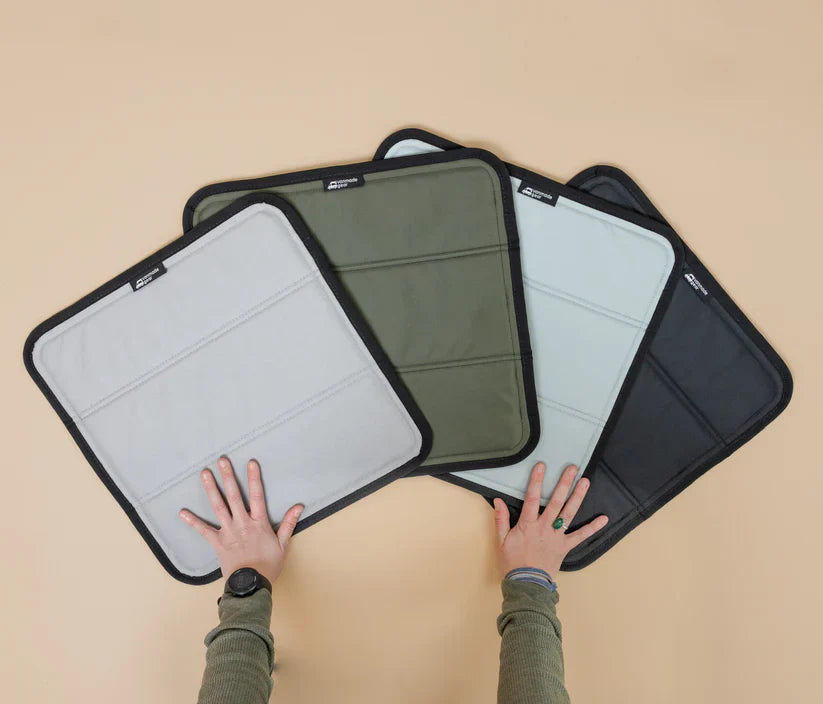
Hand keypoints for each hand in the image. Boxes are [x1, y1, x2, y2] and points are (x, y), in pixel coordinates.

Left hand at [179, 456, 303, 584]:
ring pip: (218, 507)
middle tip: (222, 460)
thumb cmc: (268, 565)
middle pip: (234, 496)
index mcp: (258, 523)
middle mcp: (242, 523)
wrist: (251, 584)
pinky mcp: (217, 543)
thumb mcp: (282, 544)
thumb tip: (298, 506)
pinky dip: (193, 521)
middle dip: (228, 477)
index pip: (257, 496)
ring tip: (204, 473)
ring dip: (211, 489)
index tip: (250, 463)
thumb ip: (288, 523)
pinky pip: (203, 530)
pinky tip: (183, 512)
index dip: (254, 478)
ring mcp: (228, 532)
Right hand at [494, 462, 607, 579]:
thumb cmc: (512, 563)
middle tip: (573, 468)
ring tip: (585, 482)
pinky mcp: (565, 547)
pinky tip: (604, 518)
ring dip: (578, 497)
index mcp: (528, 524)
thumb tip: (498, 500)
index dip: (536, 481)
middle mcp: (544, 527)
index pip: (532, 498)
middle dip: (564, 483)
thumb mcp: (501, 541)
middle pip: (556, 502)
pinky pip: (581, 536)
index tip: (542, 466)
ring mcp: (557, 537)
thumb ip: (501, 519)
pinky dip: (593, 528)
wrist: (527, 586)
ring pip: (569, 513)